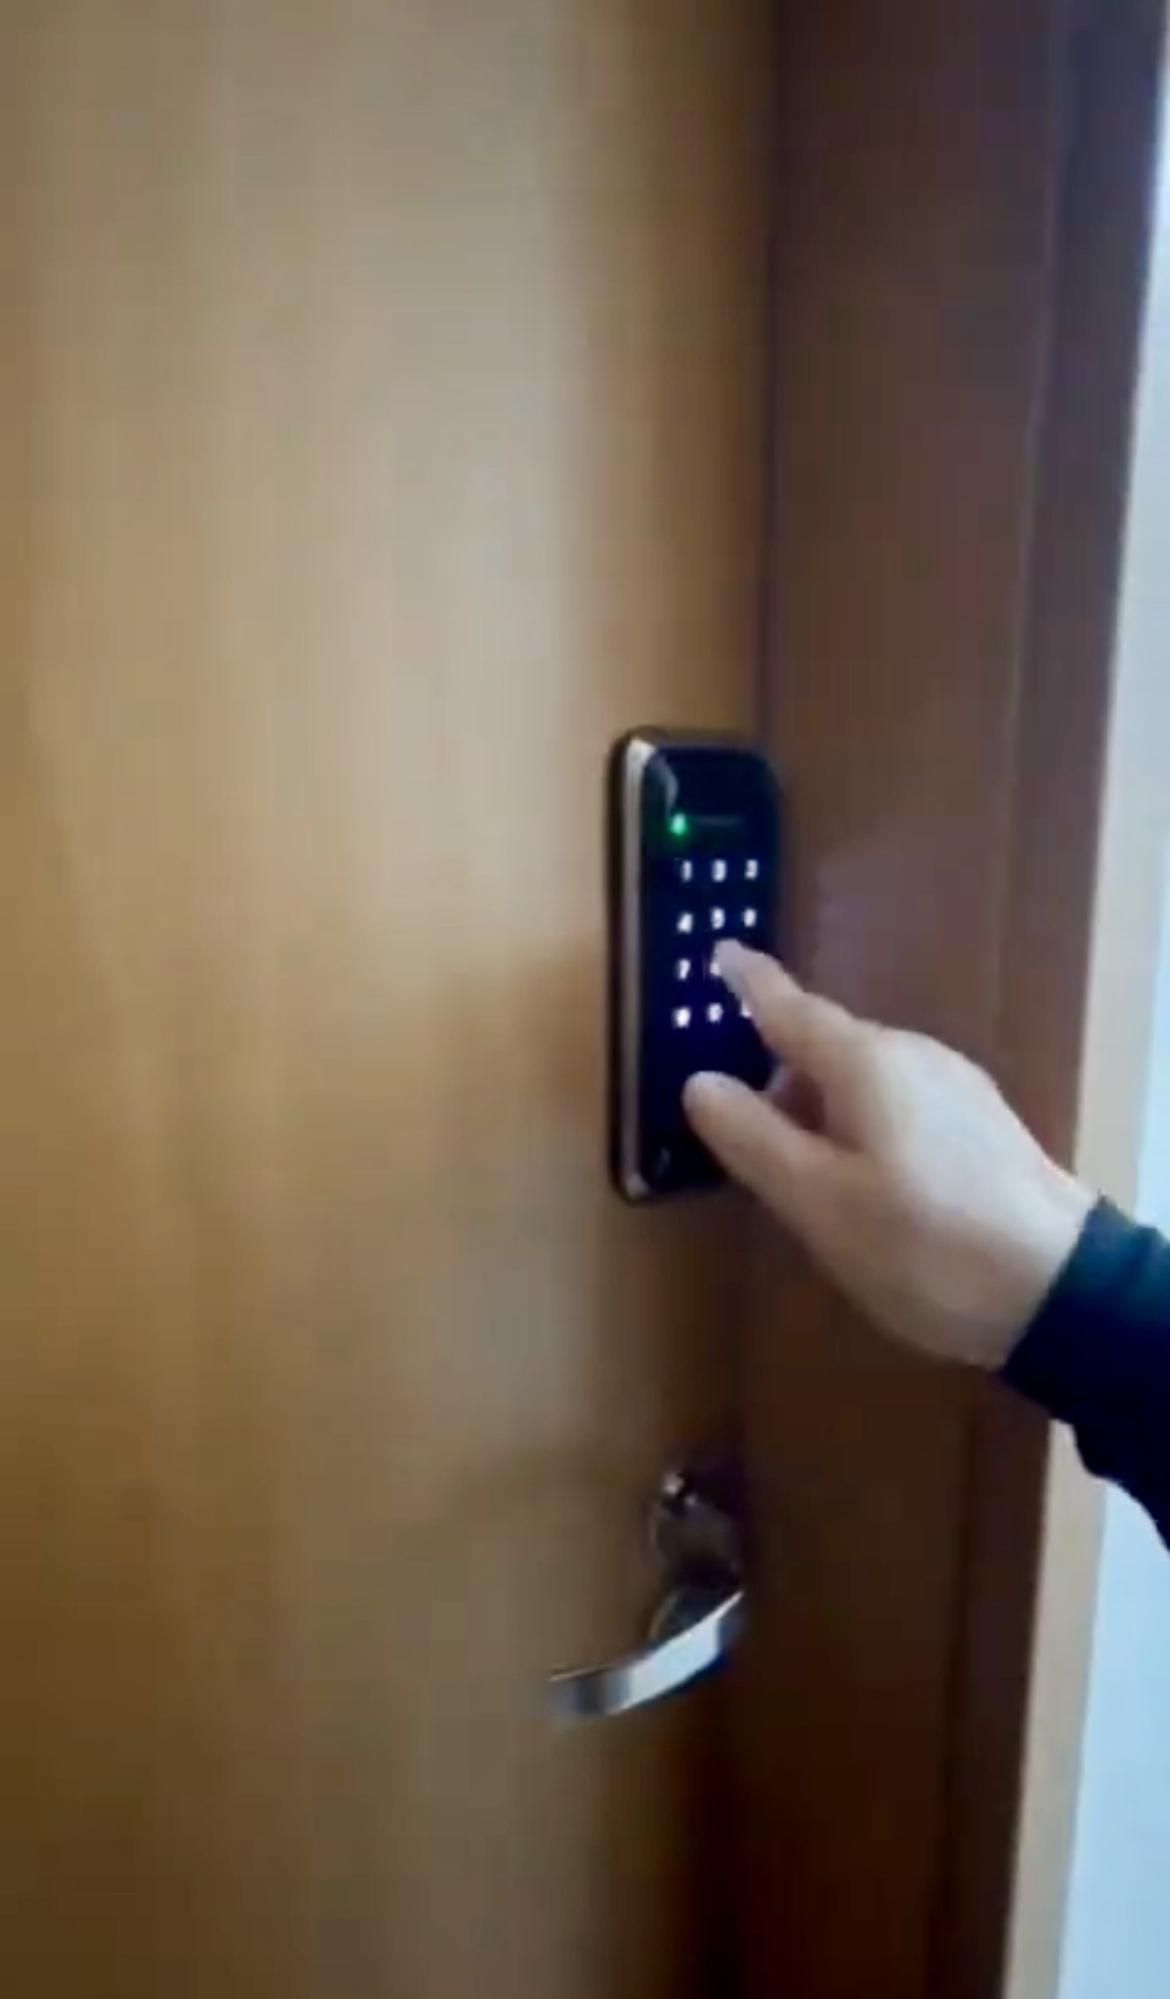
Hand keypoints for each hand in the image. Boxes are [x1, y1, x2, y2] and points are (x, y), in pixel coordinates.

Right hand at [683, 944, 1093, 1368]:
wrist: (1057, 1288)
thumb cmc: (922, 1243)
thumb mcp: (818, 1200)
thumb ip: (753, 1138)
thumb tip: (699, 1081)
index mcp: (864, 1061)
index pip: (789, 1006)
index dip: (747, 981)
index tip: (718, 952)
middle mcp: (911, 1054)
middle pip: (824, 1049)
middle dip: (779, 1080)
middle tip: (743, 1141)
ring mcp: (955, 1086)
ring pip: (863, 1082)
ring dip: (822, 1113)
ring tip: (804, 1184)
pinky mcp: (981, 1124)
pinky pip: (898, 1105)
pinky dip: (863, 1129)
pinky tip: (866, 1190)